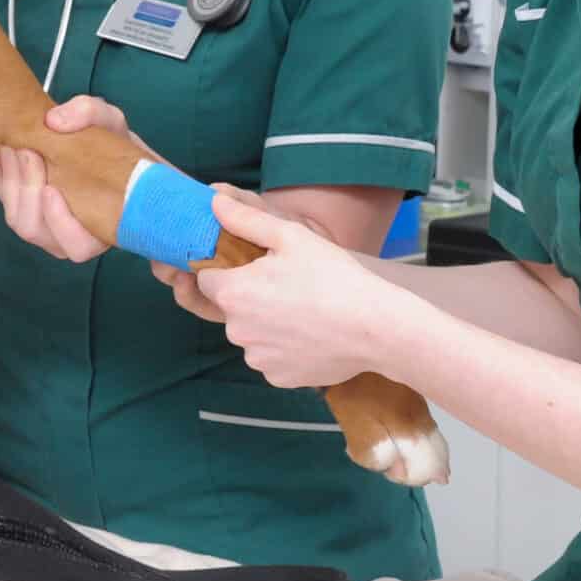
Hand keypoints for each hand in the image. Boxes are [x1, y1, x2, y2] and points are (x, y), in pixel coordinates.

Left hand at [0, 96, 143, 263]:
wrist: (102, 147)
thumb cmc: (115, 144)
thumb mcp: (112, 122)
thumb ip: (89, 114)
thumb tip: (53, 121)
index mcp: (100, 228)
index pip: (78, 247)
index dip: (61, 224)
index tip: (51, 190)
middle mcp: (69, 236)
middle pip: (36, 228)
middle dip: (27, 187)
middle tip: (27, 149)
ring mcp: (43, 225)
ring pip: (16, 217)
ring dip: (10, 180)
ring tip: (11, 146)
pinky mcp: (23, 208)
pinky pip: (4, 200)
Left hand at [193, 190, 406, 388]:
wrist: (374, 327)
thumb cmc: (333, 276)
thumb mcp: (290, 236)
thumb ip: (245, 219)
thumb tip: (214, 202)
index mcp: (233, 293)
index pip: (206, 279)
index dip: (227, 270)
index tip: (254, 267)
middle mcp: (236, 330)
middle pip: (230, 308)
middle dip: (249, 297)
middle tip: (288, 286)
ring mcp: (257, 358)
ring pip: (251, 335)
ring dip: (266, 324)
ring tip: (303, 310)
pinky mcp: (278, 378)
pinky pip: (272, 357)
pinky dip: (284, 348)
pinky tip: (310, 334)